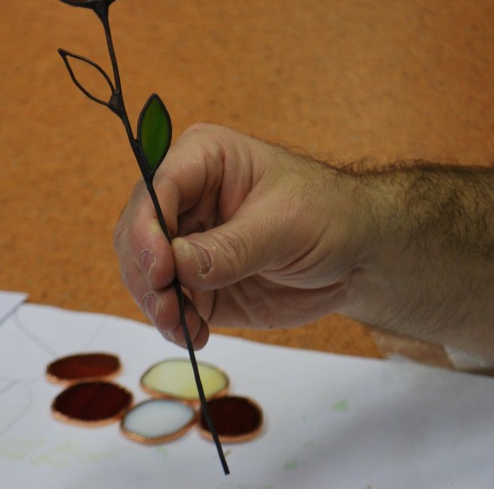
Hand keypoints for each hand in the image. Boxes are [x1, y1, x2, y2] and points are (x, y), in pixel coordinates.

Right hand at [114, 123, 365, 348]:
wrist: (356, 255)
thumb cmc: (327, 215)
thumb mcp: (284, 225)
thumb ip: (230, 247)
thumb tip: (178, 265)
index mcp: (202, 159)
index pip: (156, 187)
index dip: (146, 228)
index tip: (160, 268)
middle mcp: (183, 197)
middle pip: (136, 231)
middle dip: (146, 271)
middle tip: (168, 305)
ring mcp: (185, 241)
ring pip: (143, 271)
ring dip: (155, 302)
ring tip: (182, 324)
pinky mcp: (194, 281)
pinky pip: (166, 302)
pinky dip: (172, 323)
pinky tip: (195, 334)